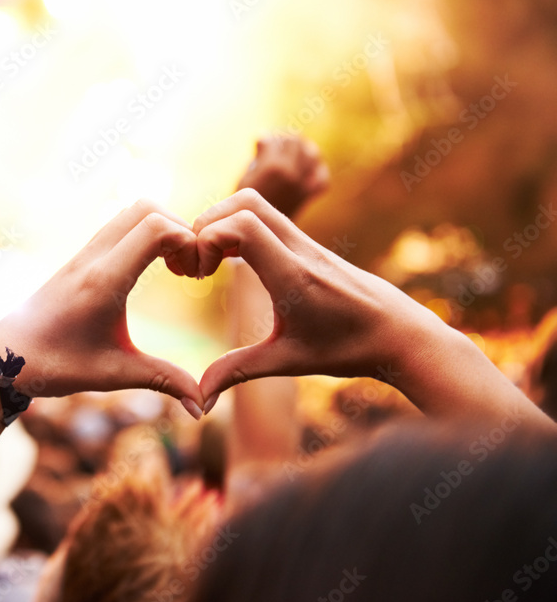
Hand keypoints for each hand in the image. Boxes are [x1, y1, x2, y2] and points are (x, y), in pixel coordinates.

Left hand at [0, 200, 205, 418]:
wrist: (5, 359)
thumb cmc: (56, 366)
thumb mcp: (115, 374)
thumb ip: (164, 381)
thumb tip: (202, 408)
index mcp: (104, 280)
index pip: (156, 228)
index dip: (189, 242)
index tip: (197, 276)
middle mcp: (93, 258)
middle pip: (147, 208)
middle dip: (181, 229)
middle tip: (190, 270)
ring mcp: (84, 254)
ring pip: (131, 212)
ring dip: (163, 229)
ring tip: (176, 270)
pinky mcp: (80, 258)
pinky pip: (119, 227)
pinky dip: (145, 235)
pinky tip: (151, 271)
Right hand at [193, 189, 442, 404]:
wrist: (402, 335)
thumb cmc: (349, 350)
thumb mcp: (288, 363)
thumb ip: (237, 373)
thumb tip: (200, 400)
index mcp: (294, 276)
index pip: (242, 226)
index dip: (207, 239)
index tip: (199, 274)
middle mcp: (301, 250)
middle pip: (245, 201)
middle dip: (207, 223)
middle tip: (198, 262)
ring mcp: (308, 242)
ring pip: (257, 203)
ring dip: (224, 223)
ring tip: (212, 261)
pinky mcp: (311, 244)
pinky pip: (269, 218)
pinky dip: (241, 229)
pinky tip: (237, 263)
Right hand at [237, 136, 328, 217]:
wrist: (255, 232)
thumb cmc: (244, 205)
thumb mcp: (245, 179)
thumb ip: (257, 158)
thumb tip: (265, 138)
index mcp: (272, 167)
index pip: (274, 139)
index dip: (266, 139)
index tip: (259, 144)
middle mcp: (291, 173)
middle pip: (294, 142)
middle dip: (283, 140)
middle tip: (274, 147)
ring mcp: (303, 184)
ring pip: (311, 153)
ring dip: (301, 150)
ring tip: (289, 155)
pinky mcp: (308, 195)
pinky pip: (322, 177)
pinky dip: (317, 171)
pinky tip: (306, 171)